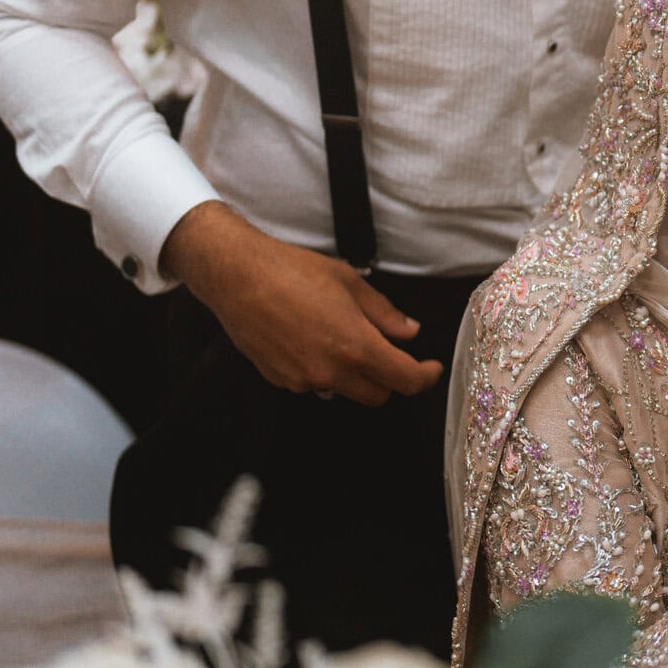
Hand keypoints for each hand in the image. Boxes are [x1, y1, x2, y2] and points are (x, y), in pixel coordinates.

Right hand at [159, 201, 443, 405]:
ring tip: (343, 339)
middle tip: (390, 352)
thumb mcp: (351, 283)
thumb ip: (385, 314)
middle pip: (378, 395)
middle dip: (390, 379)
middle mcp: (331, 373)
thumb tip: (408, 331)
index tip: (431, 368)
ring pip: (345, 392)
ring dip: (354, 376)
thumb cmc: (292, 271)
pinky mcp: (280, 380)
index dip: (426, 377)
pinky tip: (313, 341)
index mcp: (357, 348)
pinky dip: (324, 371)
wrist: (236, 276)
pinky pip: (314, 385)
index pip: (406, 381)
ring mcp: (303, 380)